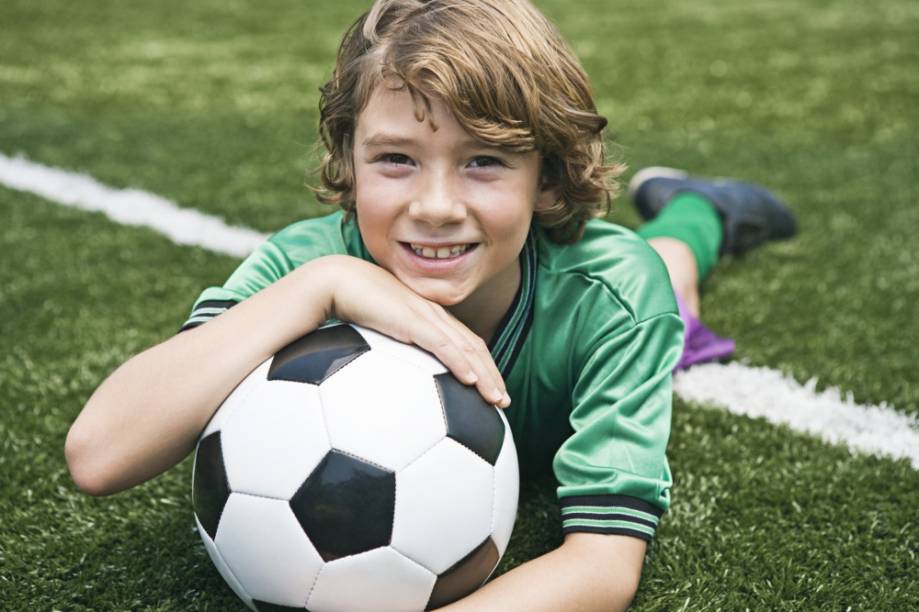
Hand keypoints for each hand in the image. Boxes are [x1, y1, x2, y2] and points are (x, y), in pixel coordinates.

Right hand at [320, 255, 509, 407]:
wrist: (336, 281)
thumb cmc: (351, 304)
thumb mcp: (377, 330)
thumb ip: (388, 347)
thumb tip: (384, 378)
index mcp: (428, 316)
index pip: (465, 342)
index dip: (483, 365)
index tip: (491, 389)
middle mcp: (433, 315)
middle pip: (474, 347)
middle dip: (492, 375)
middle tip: (504, 401)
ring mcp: (425, 316)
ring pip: (465, 349)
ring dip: (484, 376)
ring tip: (496, 399)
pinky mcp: (412, 320)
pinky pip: (443, 345)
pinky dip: (460, 363)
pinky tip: (471, 381)